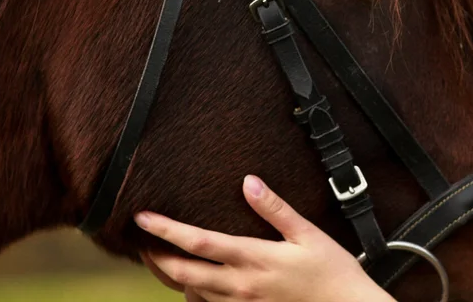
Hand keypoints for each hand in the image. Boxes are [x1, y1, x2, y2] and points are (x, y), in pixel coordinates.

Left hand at [135, 175, 394, 301]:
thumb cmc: (331, 270)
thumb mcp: (307, 233)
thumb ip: (275, 208)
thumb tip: (248, 182)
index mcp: (254, 258)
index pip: (198, 242)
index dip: (166, 230)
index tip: (142, 217)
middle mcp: (241, 285)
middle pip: (183, 273)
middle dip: (156, 256)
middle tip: (141, 240)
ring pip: (191, 293)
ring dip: (171, 275)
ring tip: (160, 256)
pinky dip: (193, 294)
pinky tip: (192, 281)